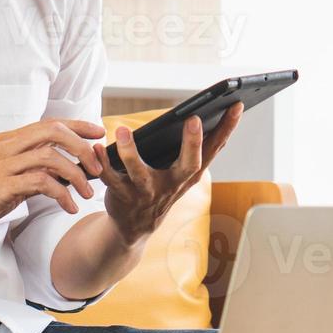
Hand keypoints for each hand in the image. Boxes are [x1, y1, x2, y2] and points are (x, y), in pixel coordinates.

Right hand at [0, 118, 105, 241]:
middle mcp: (6, 147)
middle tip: (97, 167)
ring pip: (51, 156)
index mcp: (7, 141)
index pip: (49, 124)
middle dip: (82, 147)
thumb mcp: (2, 178)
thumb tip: (59, 172)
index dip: (78, 125)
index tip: (99, 132)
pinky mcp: (0, 185)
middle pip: (54, 132)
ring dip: (76, 175)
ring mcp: (2, 164)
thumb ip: (28, 170)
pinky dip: (61, 194)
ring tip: (87, 194)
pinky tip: (68, 207)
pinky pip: (41, 183)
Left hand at [97, 104, 242, 246]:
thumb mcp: (182, 174)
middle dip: (192, 143)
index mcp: (190, 174)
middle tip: (194, 119)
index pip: (214, 149)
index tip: (237, 105)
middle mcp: (173, 184)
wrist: (134, 227)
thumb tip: (206, 116)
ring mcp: (148, 193)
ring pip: (140, 173)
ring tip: (123, 129)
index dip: (228, 128)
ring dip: (130, 152)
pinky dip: (103, 163)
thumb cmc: (160, 189)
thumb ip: (192, 149)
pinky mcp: (123, 197)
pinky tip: (96, 147)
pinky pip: (111, 179)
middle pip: (188, 165)